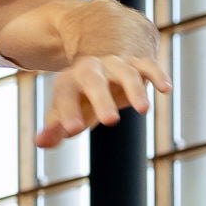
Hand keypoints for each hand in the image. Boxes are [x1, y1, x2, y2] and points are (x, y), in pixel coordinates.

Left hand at [36, 53, 170, 148]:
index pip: (65, 95)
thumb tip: (40, 142)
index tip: (73, 131)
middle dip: (102, 100)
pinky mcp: (137, 63)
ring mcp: (115, 64)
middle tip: (110, 123)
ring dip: (135, 89)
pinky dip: (156, 75)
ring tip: (143, 110)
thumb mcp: (63, 113)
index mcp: (68, 82)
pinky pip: (148, 65)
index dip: (68, 112)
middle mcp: (91, 69)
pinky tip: (165, 89)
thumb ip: (53, 129)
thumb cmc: (79, 98)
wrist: (101, 64)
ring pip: (125, 72)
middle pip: (94, 80)